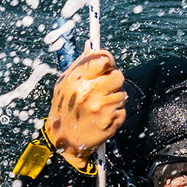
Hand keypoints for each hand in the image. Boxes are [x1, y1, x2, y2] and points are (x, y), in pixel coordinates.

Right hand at [45, 48, 125, 163]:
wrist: (63, 141)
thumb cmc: (64, 109)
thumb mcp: (64, 83)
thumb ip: (80, 64)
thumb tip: (91, 45)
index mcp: (78, 79)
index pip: (103, 59)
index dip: (108, 61)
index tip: (107, 65)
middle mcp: (90, 92)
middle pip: (118, 76)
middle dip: (113, 81)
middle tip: (103, 89)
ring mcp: (101, 108)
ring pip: (122, 94)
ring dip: (114, 99)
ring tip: (100, 106)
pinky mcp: (111, 122)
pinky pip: (122, 110)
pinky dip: (115, 113)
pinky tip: (102, 117)